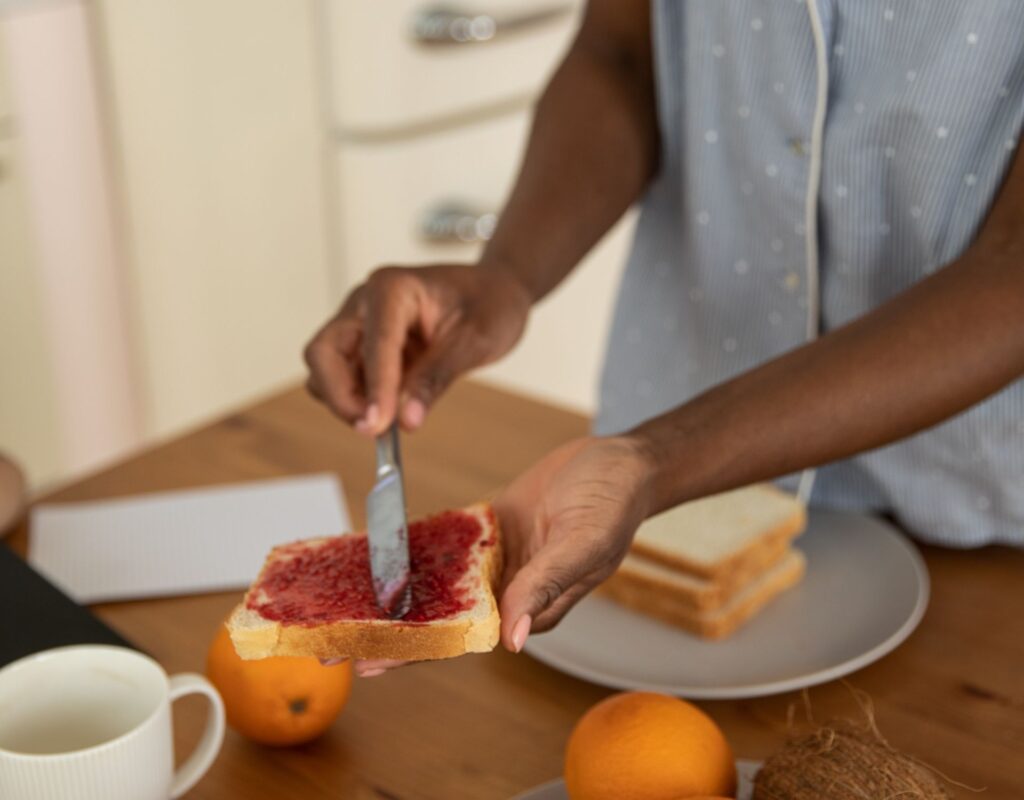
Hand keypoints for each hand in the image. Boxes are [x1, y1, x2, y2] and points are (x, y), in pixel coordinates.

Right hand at [304, 264, 530, 434]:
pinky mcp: (364, 346)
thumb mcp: (476, 340)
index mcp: (393, 288)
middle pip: (324, 353)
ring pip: (326, 369)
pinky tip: (388, 413)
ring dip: (345, 401)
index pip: (373, 343)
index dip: (374, 388)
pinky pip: (343, 378)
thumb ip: (436, 377)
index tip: (379, 426)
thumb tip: (407, 420)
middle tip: (373, 429)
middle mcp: (365, 303)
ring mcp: (360, 324)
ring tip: (385, 422)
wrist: (495, 292)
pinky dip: (357, 401)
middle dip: (340, 396)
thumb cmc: (490, 304)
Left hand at [343, 435, 653, 675]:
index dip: (415, 652)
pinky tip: (377, 556)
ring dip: (394, 595)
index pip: (463, 638)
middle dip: (389, 633)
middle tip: (333, 647)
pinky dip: (414, 550)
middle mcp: (508, 588)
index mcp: (530, 605)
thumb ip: (543, 586)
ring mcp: (497, 559)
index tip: (369, 663)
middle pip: (440, 618)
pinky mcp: (490, 529)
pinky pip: (446, 544)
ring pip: (438, 583)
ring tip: (344, 607)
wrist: (620, 459)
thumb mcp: (581, 543)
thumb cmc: (612, 503)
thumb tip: (511, 640)